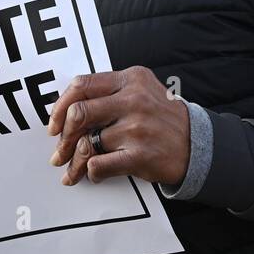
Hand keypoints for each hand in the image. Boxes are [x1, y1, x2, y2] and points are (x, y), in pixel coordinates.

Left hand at [46, 67, 189, 186]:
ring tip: (69, 170)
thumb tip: (67, 109)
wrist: (198, 144)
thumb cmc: (163, 118)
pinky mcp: (140, 155)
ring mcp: (137, 128)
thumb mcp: (142, 90)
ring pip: (86, 143)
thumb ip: (110, 92)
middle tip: (58, 150)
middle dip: (62, 137)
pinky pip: (98, 164)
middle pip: (79, 113)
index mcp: (130, 79)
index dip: (61, 105)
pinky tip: (91, 174)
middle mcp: (133, 100)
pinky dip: (89, 172)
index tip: (54, 123)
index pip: (82, 85)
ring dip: (73, 161)